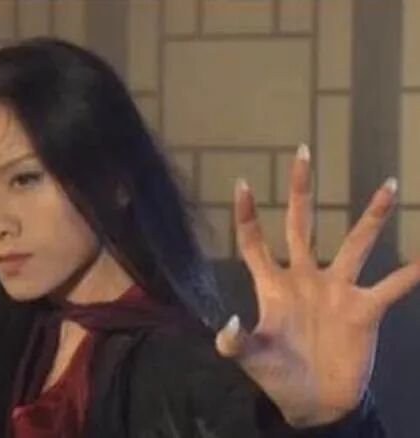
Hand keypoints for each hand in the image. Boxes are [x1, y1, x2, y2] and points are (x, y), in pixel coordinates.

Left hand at [214, 143, 419, 426]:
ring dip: (372, 217)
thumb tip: (226, 326)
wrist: (314, 403)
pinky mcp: (365, 310)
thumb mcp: (251, 359)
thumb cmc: (277, 376)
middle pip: (301, 225)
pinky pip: (393, 286)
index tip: (240, 182)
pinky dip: (412, 273)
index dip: (246, 215)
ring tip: (388, 185)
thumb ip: (235, 343)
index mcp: (272, 285)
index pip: (255, 242)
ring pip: (356, 243)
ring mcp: (337, 290)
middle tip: (302, 152)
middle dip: (300, 190)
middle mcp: (304, 277)